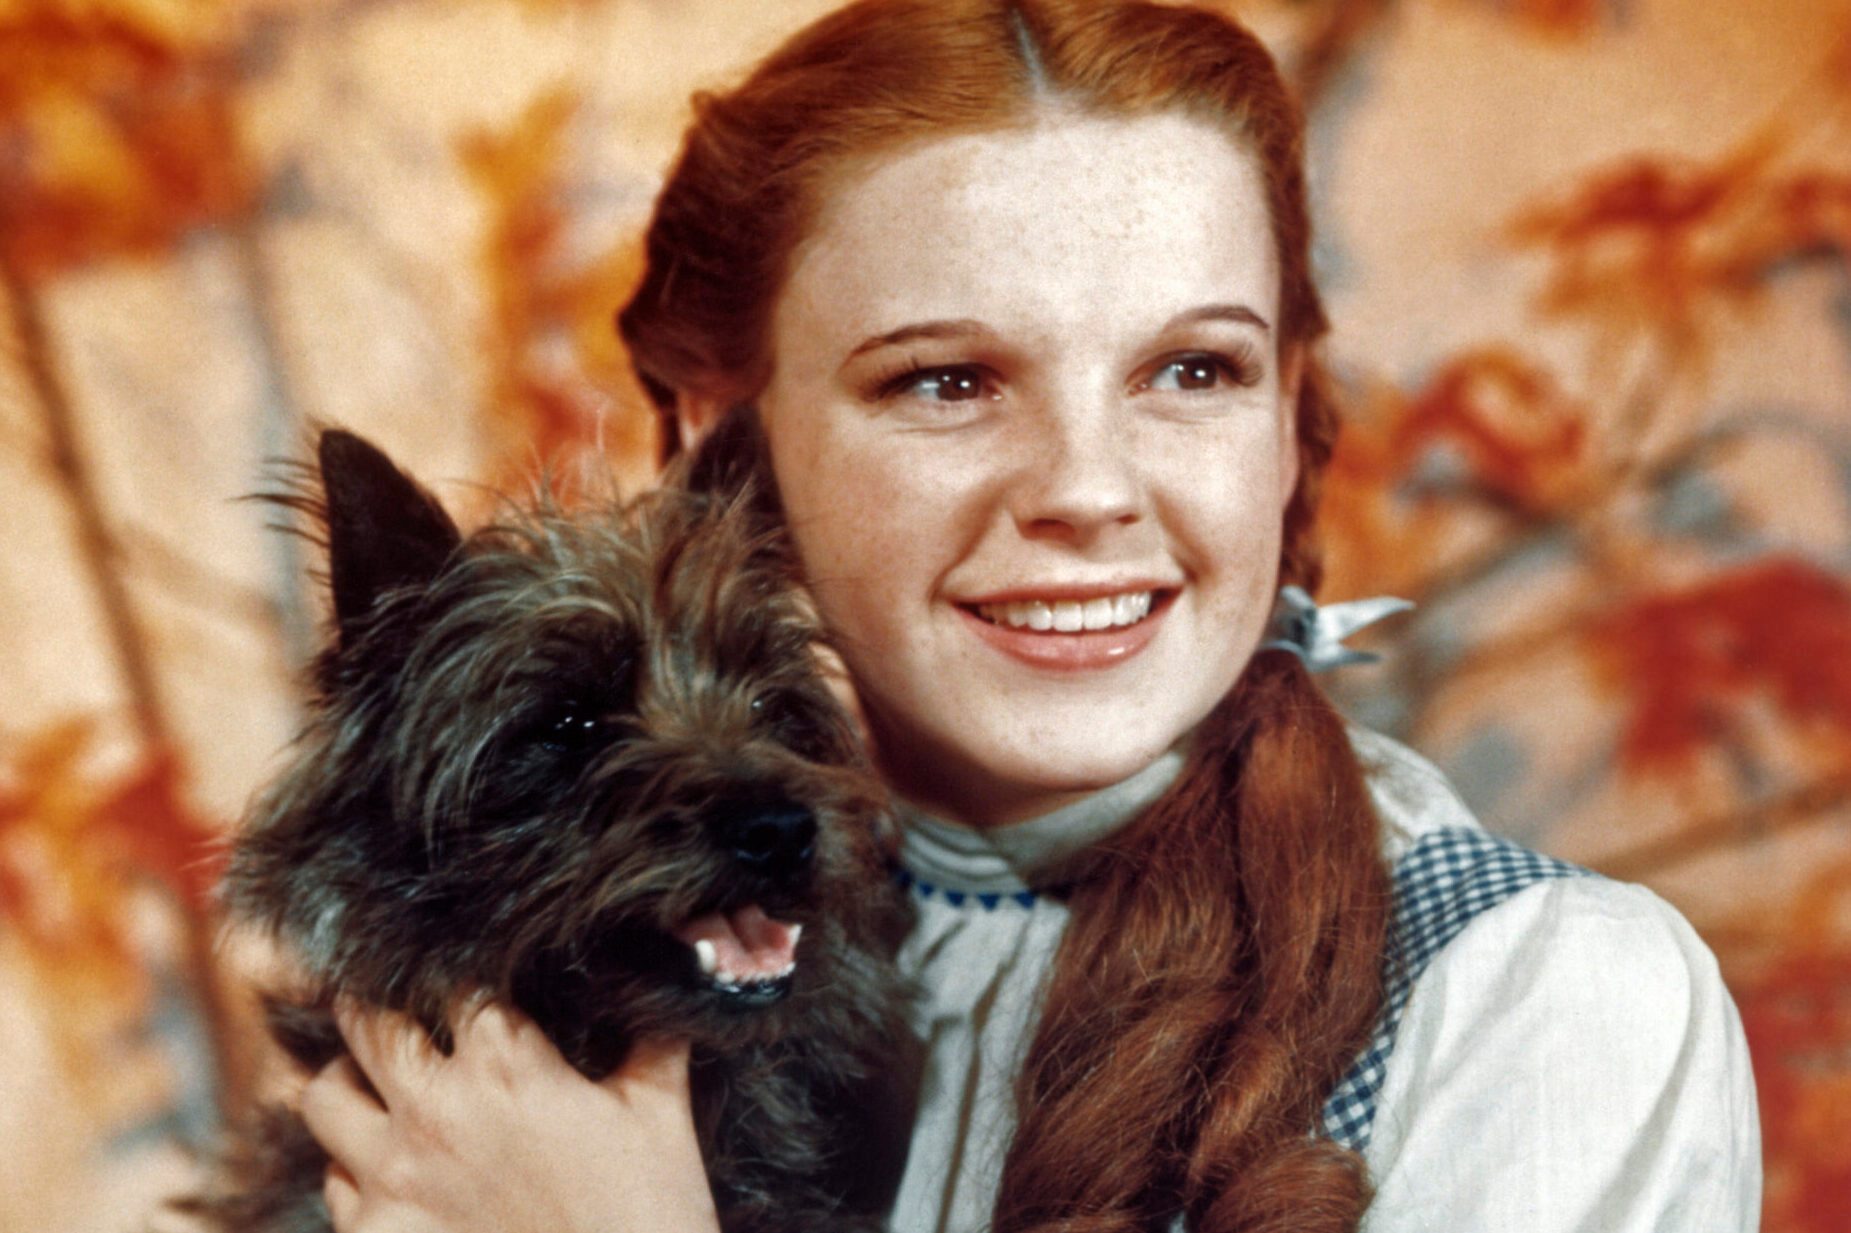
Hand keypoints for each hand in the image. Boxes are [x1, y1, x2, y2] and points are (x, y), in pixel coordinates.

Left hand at [300, 1000, 719, 1232]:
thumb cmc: (649, 1214)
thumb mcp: (660, 1111)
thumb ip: (653, 1035)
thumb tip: (679, 969)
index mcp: (507, 1065)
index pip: (453, 976)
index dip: (459, 964)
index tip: (467, 969)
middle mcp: (435, 1111)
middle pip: (364, 1018)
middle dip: (380, 1002)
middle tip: (401, 1006)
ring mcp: (395, 1178)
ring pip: (322, 1095)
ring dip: (350, 1079)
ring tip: (379, 1080)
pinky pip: (333, 1183)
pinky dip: (356, 1166)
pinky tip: (392, 1165)